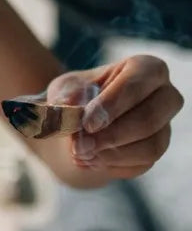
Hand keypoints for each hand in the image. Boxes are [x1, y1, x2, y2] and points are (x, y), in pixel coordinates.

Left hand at [48, 55, 183, 178]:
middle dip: (112, 135)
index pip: (136, 82)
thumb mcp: (65, 89)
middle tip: (80, 145)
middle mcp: (164, 95)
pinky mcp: (158, 149)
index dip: (112, 104)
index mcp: (144, 67)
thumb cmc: (76, 96)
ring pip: (149, 146)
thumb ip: (68, 97)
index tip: (87, 123)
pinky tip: (88, 159)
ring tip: (79, 152)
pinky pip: (143, 162)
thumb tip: (70, 110)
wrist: (78, 122)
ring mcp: (164, 125)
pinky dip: (112, 163)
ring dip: (111, 153)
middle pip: (149, 118)